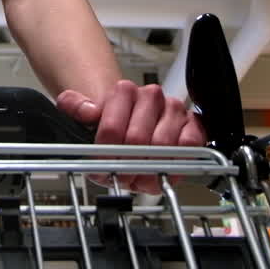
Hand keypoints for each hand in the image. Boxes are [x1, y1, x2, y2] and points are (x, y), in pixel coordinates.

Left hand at [56, 80, 205, 193]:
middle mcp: (151, 96)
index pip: (112, 127)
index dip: (106, 154)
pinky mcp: (194, 124)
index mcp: (124, 91)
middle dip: (127, 165)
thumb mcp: (85, 114)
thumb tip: (88, 111)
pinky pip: (190, 146)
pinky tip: (163, 171)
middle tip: (123, 177)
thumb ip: (75, 106)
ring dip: (149, 169)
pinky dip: (176, 164)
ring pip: (163, 145)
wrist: (134, 121)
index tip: (103, 166)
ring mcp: (174, 109)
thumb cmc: (113, 122)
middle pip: (137, 139)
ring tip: (140, 178)